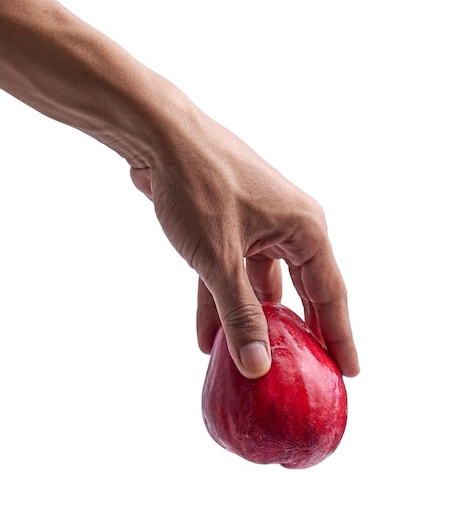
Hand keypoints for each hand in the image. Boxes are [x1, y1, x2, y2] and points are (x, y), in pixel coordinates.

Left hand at [130, 110, 359, 378]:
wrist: (159, 138)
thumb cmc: (199, 187)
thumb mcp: (220, 259)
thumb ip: (239, 314)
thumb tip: (258, 364)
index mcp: (304, 228)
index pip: (330, 293)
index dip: (339, 334)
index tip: (350, 371)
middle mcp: (287, 225)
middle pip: (300, 289)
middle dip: (298, 331)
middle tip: (310, 370)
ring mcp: (256, 223)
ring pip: (259, 283)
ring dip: (249, 319)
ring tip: (249, 361)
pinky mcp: (228, 224)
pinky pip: (230, 271)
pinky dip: (220, 300)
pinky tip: (207, 335)